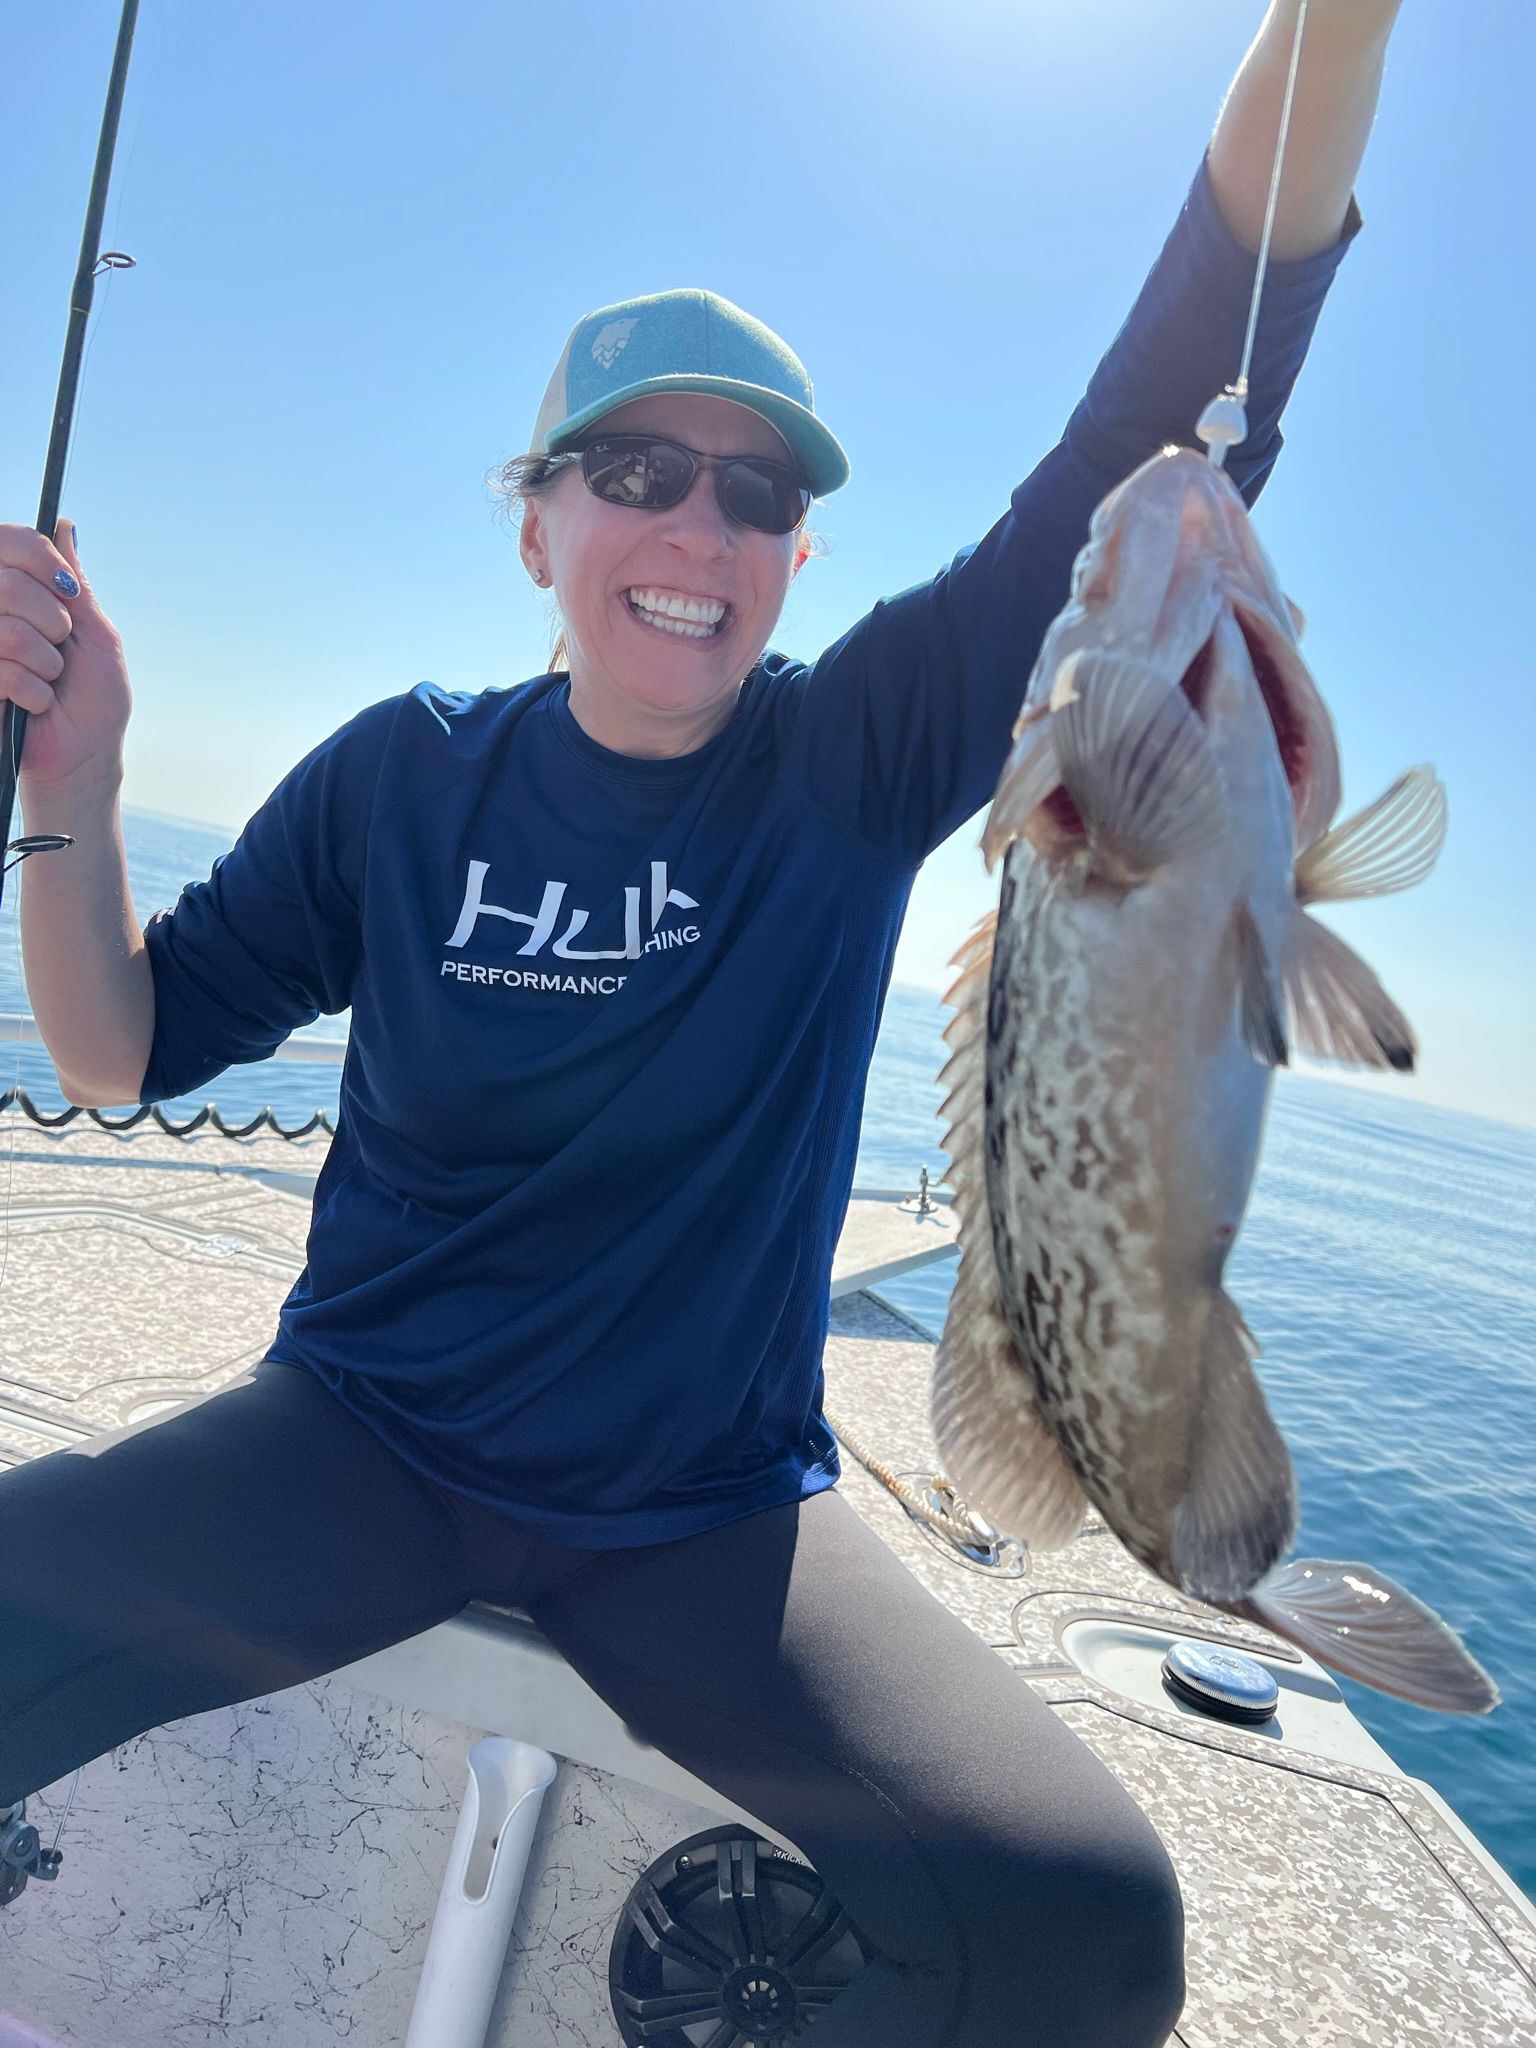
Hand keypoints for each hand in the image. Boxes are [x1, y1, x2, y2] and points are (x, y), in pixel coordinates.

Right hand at [0, 517, 130, 789]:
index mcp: (14, 592)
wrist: (83, 757)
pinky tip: (37, 703)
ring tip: (50, 679)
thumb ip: (74, 583)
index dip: (36, 557)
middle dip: (52, 621)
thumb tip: (63, 526)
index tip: (65, 588)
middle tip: (61, 647)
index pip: (6, 541)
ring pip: (8, 629)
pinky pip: (4, 670)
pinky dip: (35, 691)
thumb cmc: (94, 699)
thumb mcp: (96, 634)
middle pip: (7, 584)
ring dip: (46, 661)